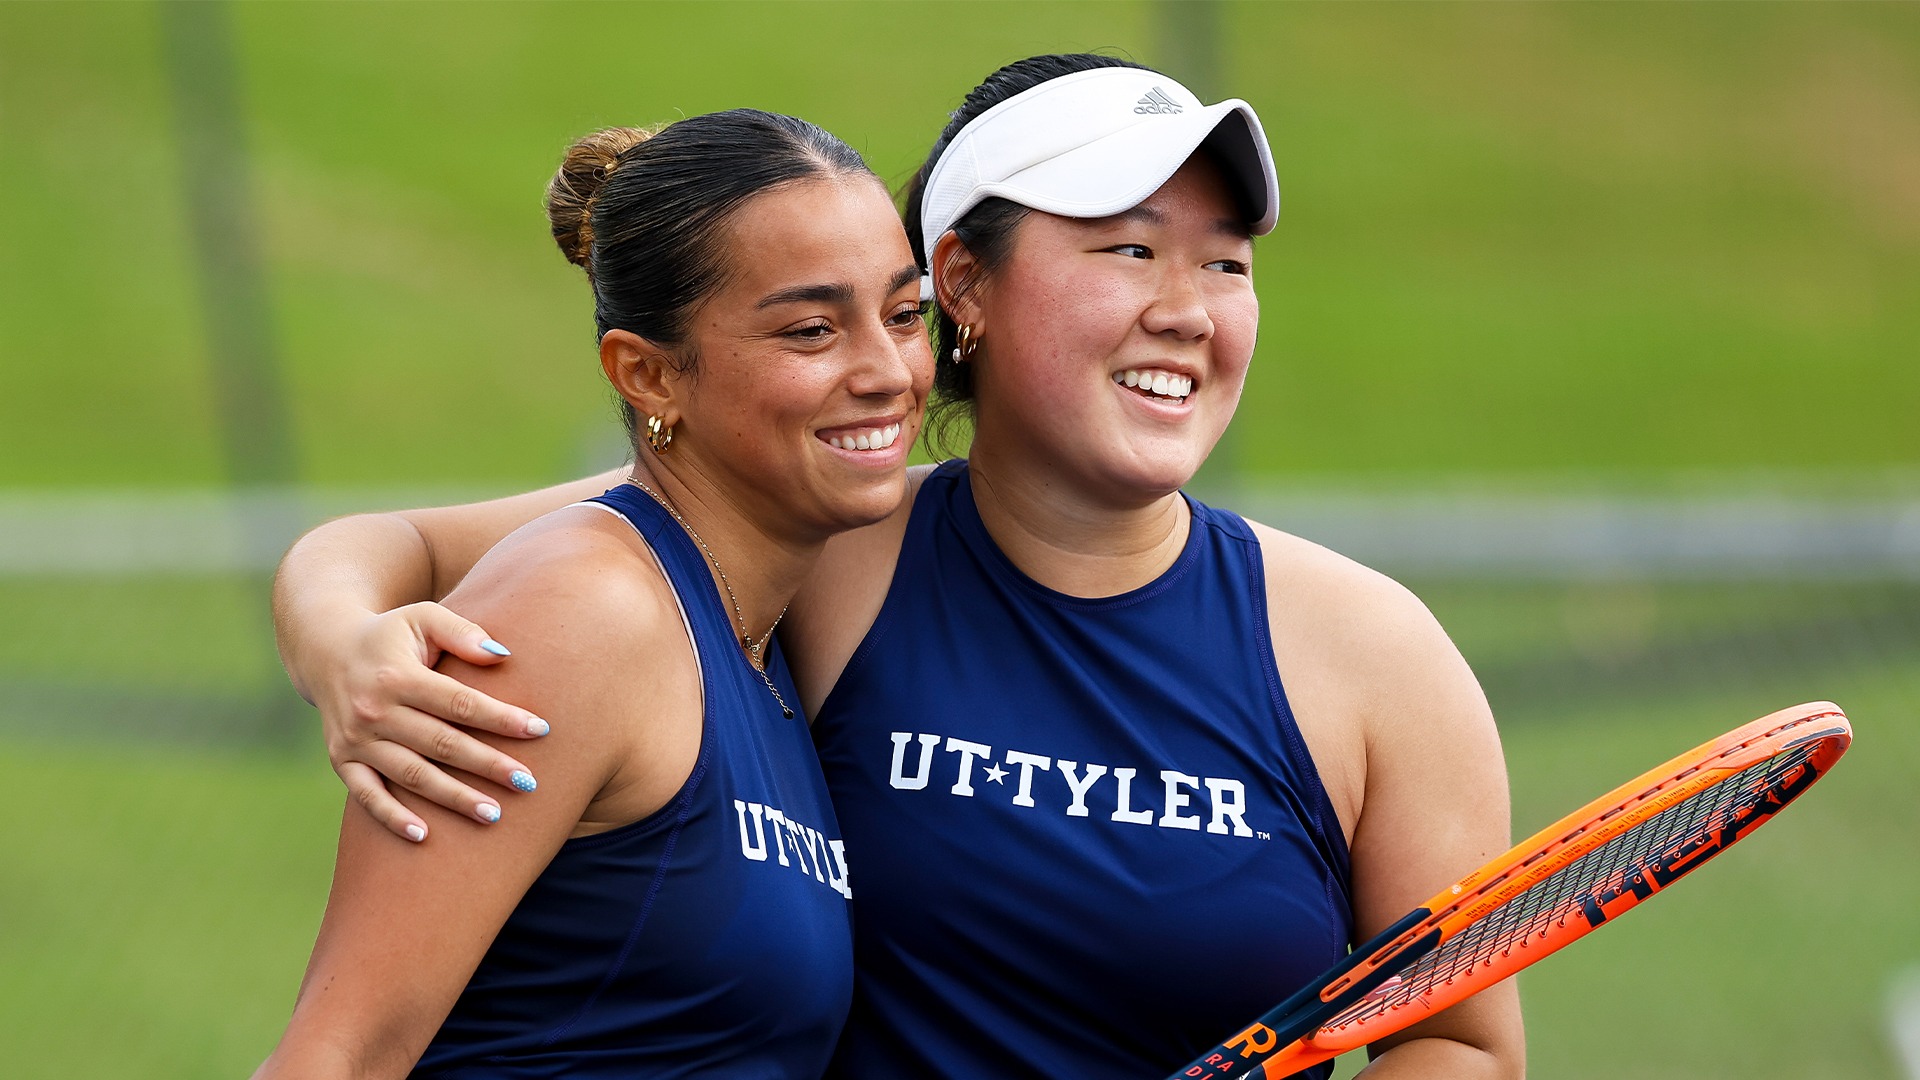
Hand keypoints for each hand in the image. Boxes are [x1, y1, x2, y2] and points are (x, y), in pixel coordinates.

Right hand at [315, 602, 549, 841]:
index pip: (459, 703)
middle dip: (487, 765)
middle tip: (528, 784)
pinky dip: (392, 818)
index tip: (541, 731)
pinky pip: (366, 796)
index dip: (501, 718)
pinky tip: (423, 836)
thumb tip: (502, 656)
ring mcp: (355, 740)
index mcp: (398, 677)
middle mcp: (374, 711)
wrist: (326, 651)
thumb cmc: (390, 635)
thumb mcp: (422, 618)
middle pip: (441, 744)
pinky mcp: (341, 761)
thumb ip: (462, 632)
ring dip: (453, 797)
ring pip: (411, 775)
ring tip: (493, 814)